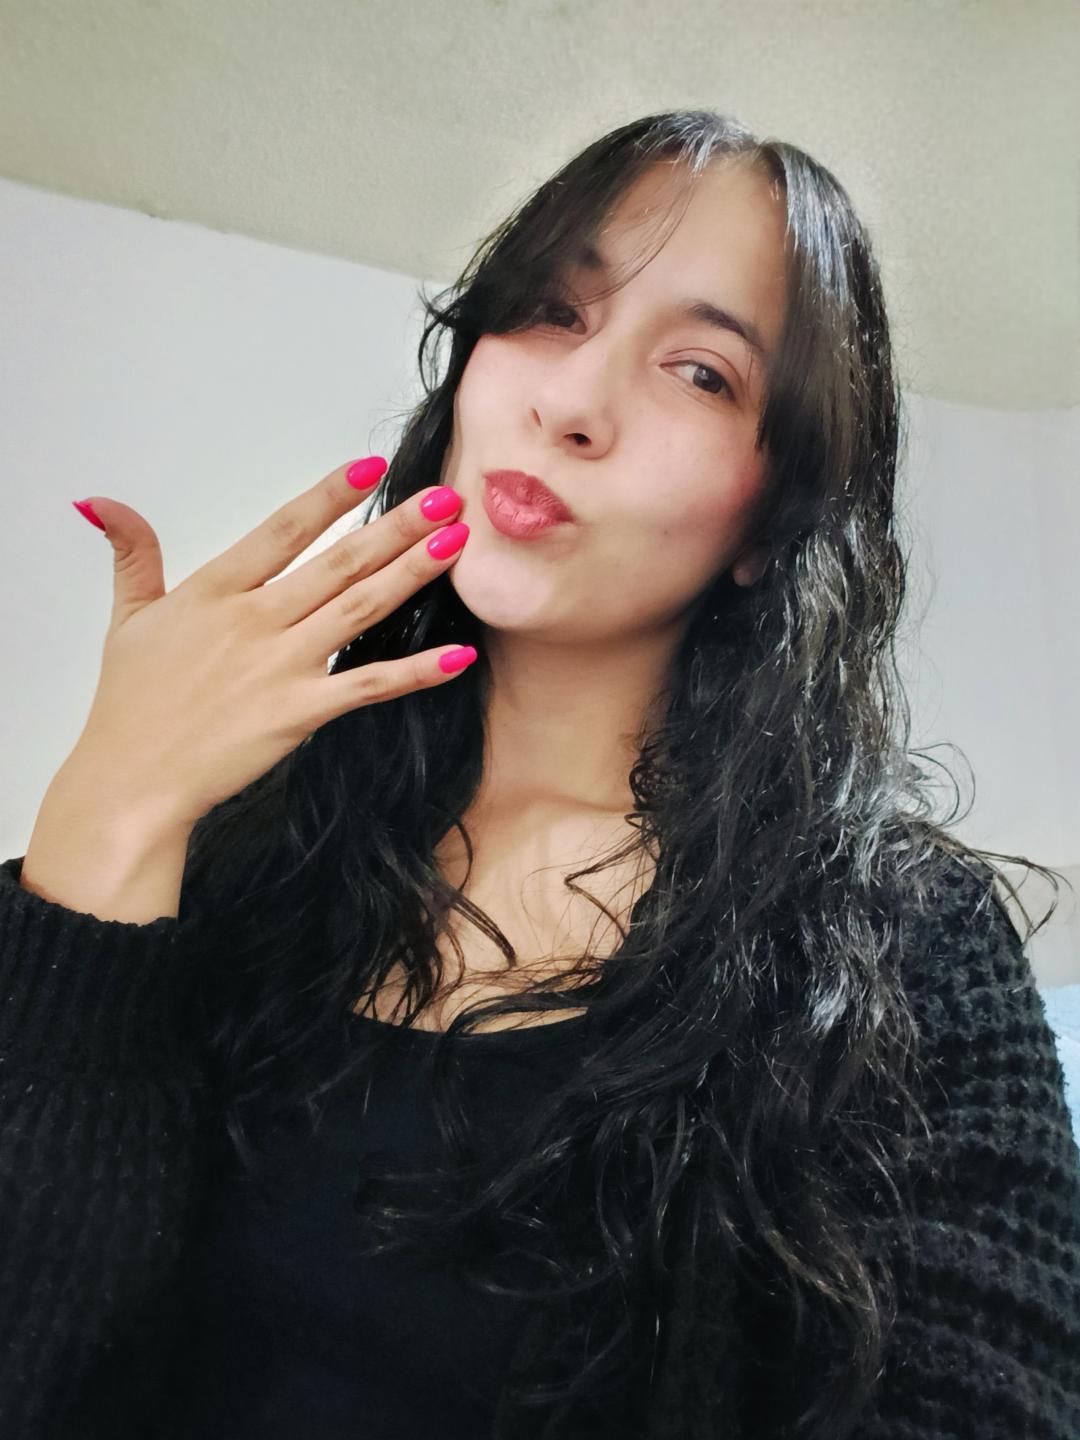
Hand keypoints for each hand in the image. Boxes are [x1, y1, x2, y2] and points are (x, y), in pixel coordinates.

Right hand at [67, 457, 473, 828]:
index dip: (329, 496)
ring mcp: (279, 666)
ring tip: (455, 543)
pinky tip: (457, 654)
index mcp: (214, 591)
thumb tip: (102, 502)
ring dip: (412, 574)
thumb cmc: (130, 704)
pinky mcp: (298, 713)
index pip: (282, 530)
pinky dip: (416, 671)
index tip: (370, 467)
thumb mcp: (126, 618)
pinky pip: (368, 685)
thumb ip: (131, 554)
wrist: (132, 781)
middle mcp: (253, 620)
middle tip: (444, 498)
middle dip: (396, 527)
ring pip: (359, 609)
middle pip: (338, 563)